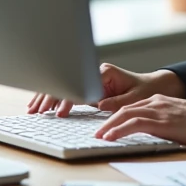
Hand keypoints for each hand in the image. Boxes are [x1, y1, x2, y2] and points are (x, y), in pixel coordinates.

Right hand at [27, 64, 185, 116]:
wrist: (153, 87)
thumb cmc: (145, 91)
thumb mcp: (134, 98)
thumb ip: (116, 102)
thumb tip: (99, 105)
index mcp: (105, 73)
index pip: (80, 85)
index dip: (68, 98)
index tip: (59, 112)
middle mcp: (95, 74)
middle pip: (67, 83)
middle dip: (50, 96)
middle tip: (37, 112)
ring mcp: (90, 79)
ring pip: (64, 86)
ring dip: (47, 97)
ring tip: (33, 109)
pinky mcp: (89, 87)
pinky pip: (68, 91)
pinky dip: (54, 98)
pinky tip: (41, 105)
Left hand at [94, 96, 185, 147]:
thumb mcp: (177, 119)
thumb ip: (162, 122)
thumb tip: (151, 134)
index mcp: (159, 101)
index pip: (131, 106)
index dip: (115, 116)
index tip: (105, 126)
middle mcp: (156, 102)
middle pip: (123, 108)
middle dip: (107, 120)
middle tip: (96, 132)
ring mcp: (158, 110)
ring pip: (125, 114)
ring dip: (108, 126)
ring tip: (98, 136)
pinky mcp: (160, 121)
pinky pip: (134, 124)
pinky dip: (119, 130)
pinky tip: (110, 137)